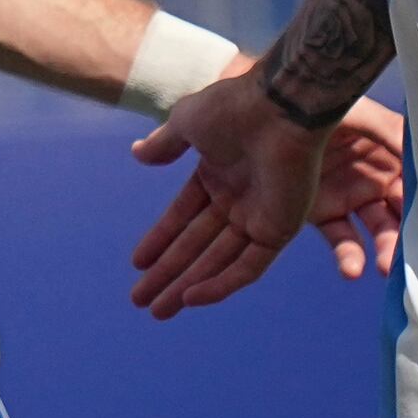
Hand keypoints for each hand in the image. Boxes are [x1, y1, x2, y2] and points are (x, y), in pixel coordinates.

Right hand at [128, 73, 325, 317]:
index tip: (138, 262)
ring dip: (188, 286)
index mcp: (216, 175)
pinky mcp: (279, 230)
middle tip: (141, 299)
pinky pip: (248, 266)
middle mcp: (237, 199)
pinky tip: (191, 298)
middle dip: (168, 273)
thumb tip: (138, 154)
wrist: (280, 108)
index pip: (183, 216)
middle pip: (197, 246)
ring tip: (158, 310)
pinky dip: (221, 284)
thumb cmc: (235, 108)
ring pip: (218, 262)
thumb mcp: (187, 122)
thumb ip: (165, 143)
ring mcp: (258, 216)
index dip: (160, 239)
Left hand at [307, 93, 405, 282]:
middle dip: (411, 232)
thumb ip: (392, 131)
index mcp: (393, 154)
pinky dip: (349, 256)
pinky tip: (353, 270)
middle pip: (403, 210)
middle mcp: (378, 179)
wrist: (271, 112)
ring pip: (378, 229)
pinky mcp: (323, 213)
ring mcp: (351, 197)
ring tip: (383, 266)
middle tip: (416, 252)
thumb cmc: (321, 105)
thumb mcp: (361, 112)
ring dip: (385, 249)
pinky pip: (341, 239)